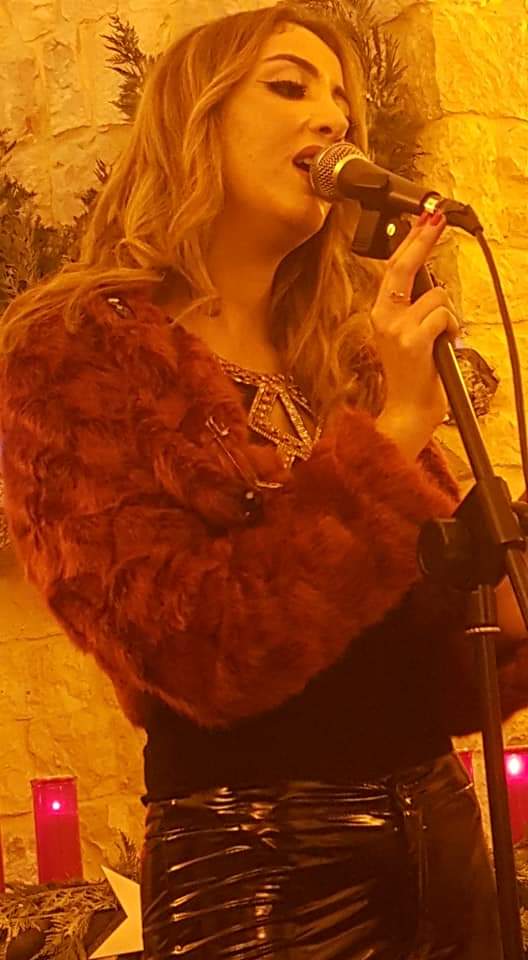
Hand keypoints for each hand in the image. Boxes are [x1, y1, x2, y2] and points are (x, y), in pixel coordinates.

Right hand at [372, 213, 459, 458]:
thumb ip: (412, 309)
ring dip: (448, 316)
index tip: (423, 220)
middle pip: (403, 267)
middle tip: (438, 218)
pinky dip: (451, 330)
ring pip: (437, 297)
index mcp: (380, 314)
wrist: (407, 410)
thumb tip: (431, 282)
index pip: (393, 268)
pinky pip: (443, 315)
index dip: (409, 241)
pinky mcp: (412, 340)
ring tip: (441, 339)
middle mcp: (383, 317)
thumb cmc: (413, 375)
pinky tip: (442, 346)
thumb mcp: (406, 336)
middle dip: (423, 240)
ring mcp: (396, 328)